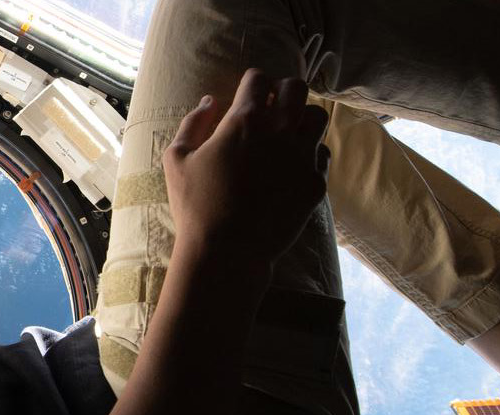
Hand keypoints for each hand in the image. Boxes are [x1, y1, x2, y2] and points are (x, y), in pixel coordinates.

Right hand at [162, 69, 331, 266]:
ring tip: (288, 133)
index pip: (259, 78)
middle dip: (283, 90)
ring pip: (317, 116)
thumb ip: (192, 123)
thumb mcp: (176, 160)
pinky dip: (310, 153)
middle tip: (272, 105)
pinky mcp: (315, 183)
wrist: (228, 252)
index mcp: (244, 121)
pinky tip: (294, 165)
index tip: (249, 93)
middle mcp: (280, 131)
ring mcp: (303, 157)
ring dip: (302, 118)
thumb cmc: (196, 206)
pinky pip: (322, 154)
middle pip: (296, 87)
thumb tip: (210, 102)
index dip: (253, 82)